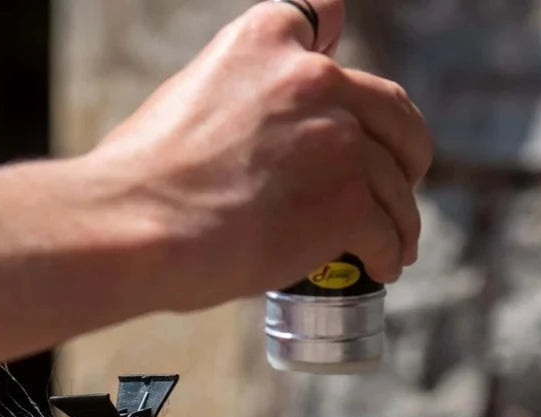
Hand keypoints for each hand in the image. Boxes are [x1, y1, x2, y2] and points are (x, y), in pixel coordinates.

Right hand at [84, 0, 431, 308]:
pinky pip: (387, 232)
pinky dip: (389, 253)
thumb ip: (236, 98)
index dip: (340, 64)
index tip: (346, 100)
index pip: (326, 17)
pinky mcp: (347, 203)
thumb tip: (249, 137)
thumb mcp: (188, 97)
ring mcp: (338, 142)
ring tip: (393, 246)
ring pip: (396, 183)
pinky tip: (381, 267)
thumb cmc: (143, 181)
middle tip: (397, 184)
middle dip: (403, 150)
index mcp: (265, 41)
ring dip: (400, 216)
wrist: (137, 225)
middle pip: (393, 110)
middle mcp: (313, 79)